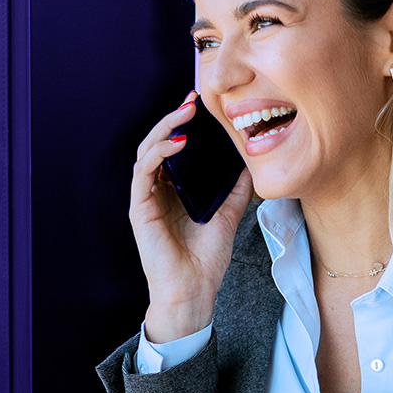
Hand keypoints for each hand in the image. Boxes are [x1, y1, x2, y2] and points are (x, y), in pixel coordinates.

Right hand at [130, 92, 254, 341]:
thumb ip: (237, 190)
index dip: (184, 124)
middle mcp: (156, 191)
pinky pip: (143, 172)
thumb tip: (252, 162)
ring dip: (164, 128)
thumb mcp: (228, 216)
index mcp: (173, 190)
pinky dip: (159, 153)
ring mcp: (146, 198)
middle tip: (193, 100)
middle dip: (174, 117)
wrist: (194, 292)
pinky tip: (177, 142)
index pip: (174, 148)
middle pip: (158, 143)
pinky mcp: (140, 209)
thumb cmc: (205, 260)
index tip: (201, 103)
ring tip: (186, 113)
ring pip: (147, 151)